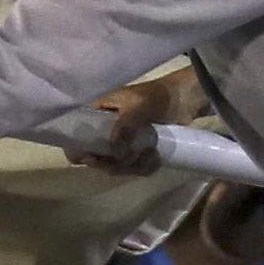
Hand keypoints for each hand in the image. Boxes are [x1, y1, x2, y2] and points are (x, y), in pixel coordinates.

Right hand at [82, 66, 205, 176]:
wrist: (187, 98)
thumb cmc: (158, 96)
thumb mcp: (138, 106)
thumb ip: (124, 127)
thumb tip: (115, 154)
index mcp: (98, 114)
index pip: (76, 135)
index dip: (78, 151)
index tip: (91, 159)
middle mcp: (107, 130)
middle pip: (97, 158)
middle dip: (113, 164)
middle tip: (129, 160)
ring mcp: (123, 142)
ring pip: (117, 166)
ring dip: (133, 167)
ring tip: (152, 154)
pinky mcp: (139, 151)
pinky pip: (135, 168)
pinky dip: (145, 168)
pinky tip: (157, 158)